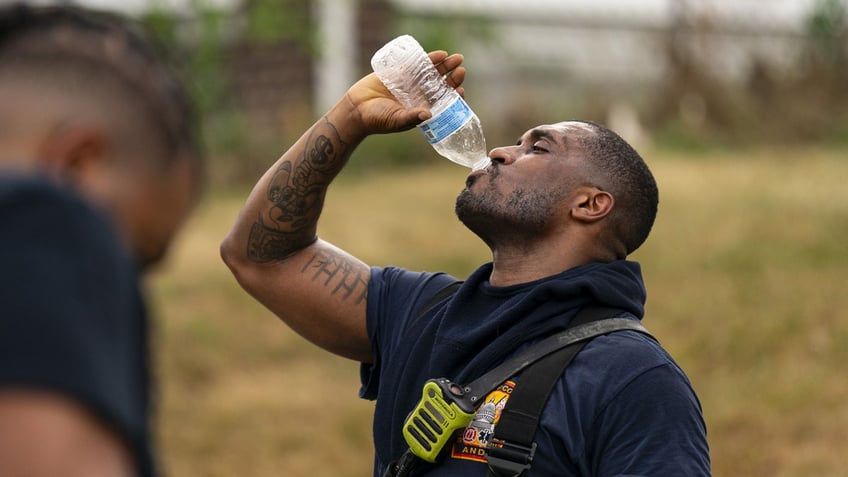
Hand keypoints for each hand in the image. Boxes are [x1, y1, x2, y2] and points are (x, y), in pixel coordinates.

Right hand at [341, 51, 466, 135]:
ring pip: (433, 73)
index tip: (461, 91)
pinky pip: (419, 64)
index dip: (455, 97)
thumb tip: (428, 113)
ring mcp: (412, 83)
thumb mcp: (396, 120)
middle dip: (453, 78)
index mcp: (422, 109)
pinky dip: (430, 59)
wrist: (357, 108)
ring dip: (445, 66)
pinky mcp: (402, 72)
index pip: (444, 103)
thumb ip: (411, 117)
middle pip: (442, 85)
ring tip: (457, 59)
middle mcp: (420, 96)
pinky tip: (440, 54)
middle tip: (461, 71)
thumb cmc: (377, 120)